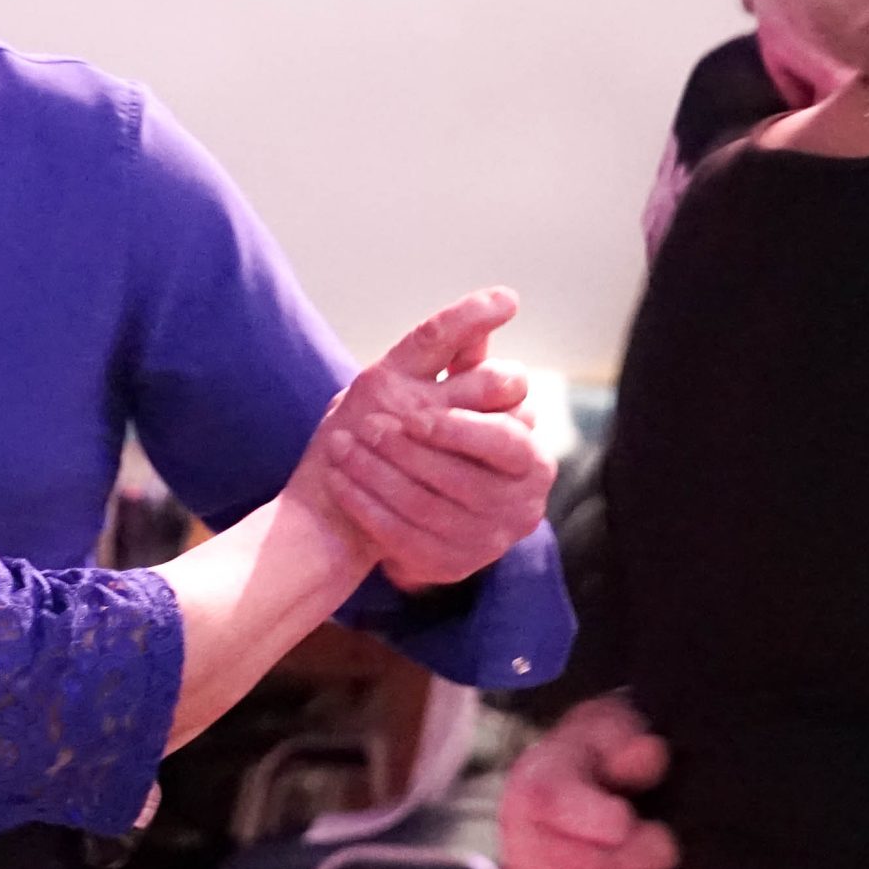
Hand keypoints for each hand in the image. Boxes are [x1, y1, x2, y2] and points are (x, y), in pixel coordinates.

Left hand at [317, 287, 556, 589]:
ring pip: (428, 509)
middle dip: (409, 450)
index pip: (507, 444)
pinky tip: (338, 482)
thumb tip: (499, 300)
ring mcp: (487, 543)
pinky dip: (367, 507)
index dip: (462, 429)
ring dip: (379, 475)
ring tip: (339, 444)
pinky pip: (404, 540)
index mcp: (530, 460)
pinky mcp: (450, 568)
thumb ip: (467, 358)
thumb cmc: (424, 434)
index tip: (414, 412)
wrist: (398, 503)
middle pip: (463, 480)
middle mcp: (519, 508)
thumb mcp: (444, 391)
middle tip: (365, 424)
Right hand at [497, 692, 677, 868]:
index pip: (561, 806)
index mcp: (534, 785)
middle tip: (668, 846)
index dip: (608, 819)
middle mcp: (522, 838)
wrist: (569, 783)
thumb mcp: (609, 732)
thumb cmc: (597, 756)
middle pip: (590, 862)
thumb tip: (649, 752)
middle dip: (644, 858)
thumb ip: (627, 742)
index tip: (632, 817)